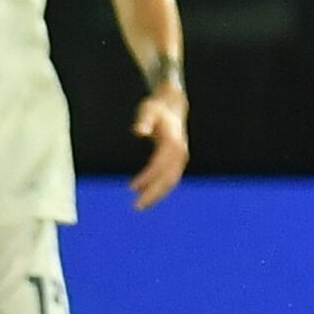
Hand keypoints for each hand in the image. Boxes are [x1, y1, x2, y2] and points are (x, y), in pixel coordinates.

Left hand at [130, 85, 188, 209]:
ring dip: (158, 194)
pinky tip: (146, 193)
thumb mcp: (148, 111)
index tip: (132, 188)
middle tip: (137, 207)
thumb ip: (143, 121)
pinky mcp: (178, 160)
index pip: (159, 165)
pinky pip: (171, 178)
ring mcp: (181, 157)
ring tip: (141, 205)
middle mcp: (180, 152)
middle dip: (153, 194)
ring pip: (171, 181)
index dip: (146, 178)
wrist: (172, 106)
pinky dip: (161, 188)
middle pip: (168, 178)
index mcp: (172, 142)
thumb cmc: (156, 109)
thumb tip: (138, 131)